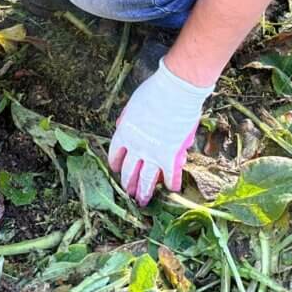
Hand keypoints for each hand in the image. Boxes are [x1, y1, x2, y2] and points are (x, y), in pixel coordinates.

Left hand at [108, 59, 212, 206]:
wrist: (175, 90)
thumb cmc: (155, 91)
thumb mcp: (132, 104)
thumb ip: (127, 118)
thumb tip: (122, 126)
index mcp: (124, 132)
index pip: (115, 154)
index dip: (117, 164)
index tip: (118, 169)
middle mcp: (135, 146)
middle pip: (129, 171)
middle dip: (128, 184)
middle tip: (129, 193)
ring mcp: (152, 152)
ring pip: (146, 179)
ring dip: (144, 192)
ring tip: (143, 201)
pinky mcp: (170, 155)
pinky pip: (170, 175)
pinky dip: (172, 183)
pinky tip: (173, 189)